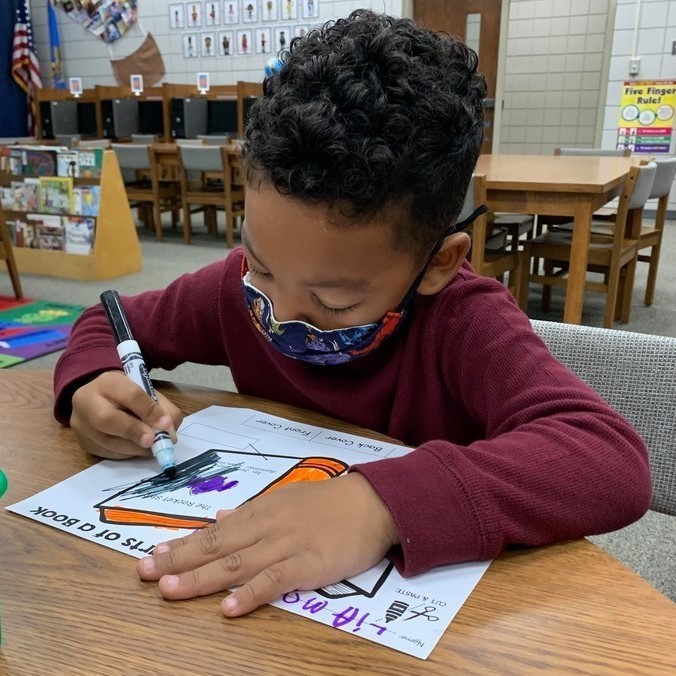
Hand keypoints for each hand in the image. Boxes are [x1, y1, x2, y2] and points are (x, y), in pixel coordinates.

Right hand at [70, 370, 182, 459]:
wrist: (97, 398)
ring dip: (134, 448)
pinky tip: (138, 450)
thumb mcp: (145, 390)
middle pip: (107, 419)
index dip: (149, 410)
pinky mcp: (83, 443)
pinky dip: (127, 454)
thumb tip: (170, 432)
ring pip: (106, 441)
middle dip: (134, 431)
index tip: (166, 424)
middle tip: (153, 441)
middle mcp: (86, 401)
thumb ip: (160, 407)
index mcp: (108, 382)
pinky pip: (106, 453)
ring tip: (152, 448)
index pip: (130, 394)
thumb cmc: (126, 394)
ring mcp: (81, 425)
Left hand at [137, 473, 398, 615]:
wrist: (373, 502)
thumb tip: (221, 516)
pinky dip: (250, 593)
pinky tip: (228, 607)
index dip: (182, 544)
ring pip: (237, 563)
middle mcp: (267, 526)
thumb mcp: (287, 499)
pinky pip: (275, 580)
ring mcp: (287, 545)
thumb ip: (252, 511)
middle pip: (217, 546)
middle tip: (145, 572)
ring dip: (201, 577)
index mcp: (261, 511)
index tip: (153, 553)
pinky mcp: (310, 564)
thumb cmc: (330, 502)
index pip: (214, 531)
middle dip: (178, 560)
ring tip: (170, 590)